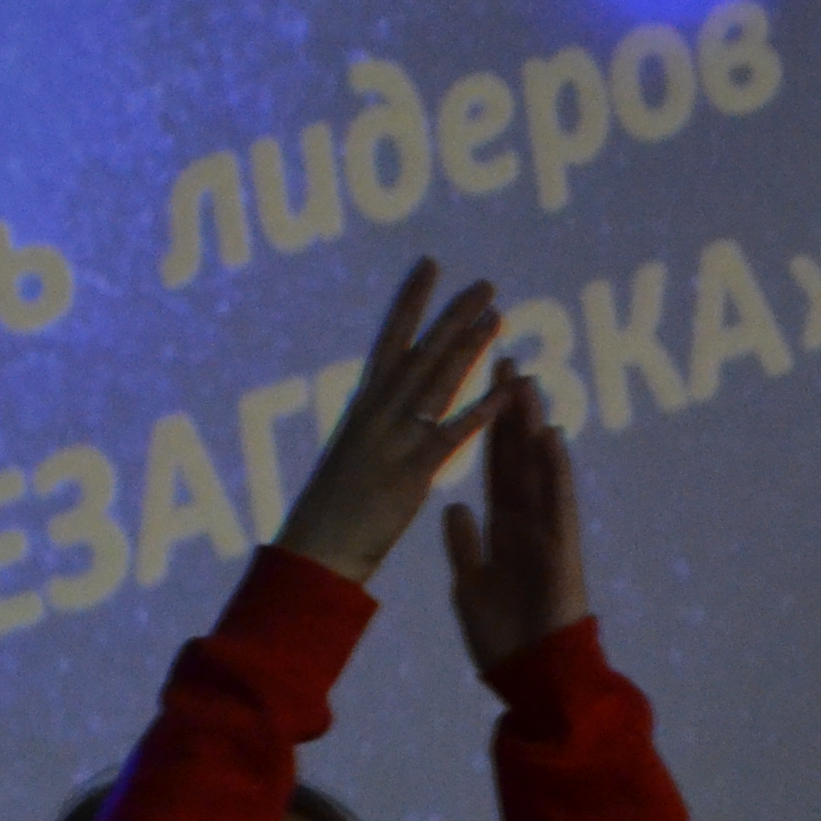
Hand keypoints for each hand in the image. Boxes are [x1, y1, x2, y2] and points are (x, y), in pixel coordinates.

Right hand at [273, 259, 505, 586]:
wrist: (313, 554)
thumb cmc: (326, 517)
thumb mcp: (347, 460)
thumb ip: (369, 433)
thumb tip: (377, 413)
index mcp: (362, 409)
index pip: (390, 342)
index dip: (410, 302)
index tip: (429, 266)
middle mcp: (377, 414)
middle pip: (421, 353)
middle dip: (453, 315)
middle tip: (486, 284)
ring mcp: (393, 440)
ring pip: (437, 383)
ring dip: (470, 347)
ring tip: (498, 315)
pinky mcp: (411, 472)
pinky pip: (452, 435)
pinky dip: (482, 412)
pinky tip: (508, 390)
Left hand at [443, 362, 590, 673]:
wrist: (530, 677)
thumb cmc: (504, 638)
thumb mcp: (469, 585)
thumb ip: (464, 545)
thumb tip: (455, 507)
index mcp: (504, 529)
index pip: (495, 466)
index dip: (489, 426)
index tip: (486, 385)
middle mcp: (528, 522)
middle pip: (518, 455)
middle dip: (513, 411)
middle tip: (509, 361)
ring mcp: (548, 532)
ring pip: (540, 469)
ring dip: (533, 426)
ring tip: (528, 382)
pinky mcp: (562, 550)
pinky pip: (558, 503)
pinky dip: (555, 470)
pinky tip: (551, 436)